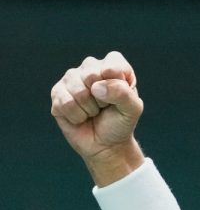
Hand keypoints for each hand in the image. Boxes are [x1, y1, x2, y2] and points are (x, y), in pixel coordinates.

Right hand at [51, 51, 144, 185]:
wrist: (106, 144)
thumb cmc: (121, 122)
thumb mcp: (133, 109)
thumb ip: (122, 93)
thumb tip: (95, 87)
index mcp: (113, 65)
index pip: (112, 64)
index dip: (116, 85)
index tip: (120, 98)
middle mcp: (90, 67)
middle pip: (91, 75)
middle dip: (101, 99)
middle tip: (105, 106)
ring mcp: (71, 79)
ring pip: (76, 90)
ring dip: (88, 109)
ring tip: (93, 111)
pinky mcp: (57, 93)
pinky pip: (63, 103)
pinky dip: (76, 116)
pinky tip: (80, 117)